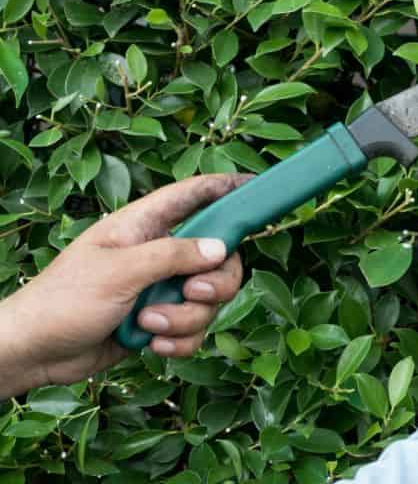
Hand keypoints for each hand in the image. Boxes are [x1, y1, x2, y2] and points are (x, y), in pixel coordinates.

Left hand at [0, 174, 246, 397]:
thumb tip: (221, 249)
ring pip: (210, 299)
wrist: (34, 353)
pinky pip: (194, 329)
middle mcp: (160, 253)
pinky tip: (148, 342)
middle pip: (221, 258)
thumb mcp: (120, 271)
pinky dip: (177, 340)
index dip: (229, 187)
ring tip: (147, 324)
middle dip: (213, 284)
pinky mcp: (161, 322)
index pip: (196, 194)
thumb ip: (173, 256)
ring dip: (184, 319)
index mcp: (145, 225)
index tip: (259, 187)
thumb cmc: (63, 300)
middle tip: (191, 294)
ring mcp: (162, 288)